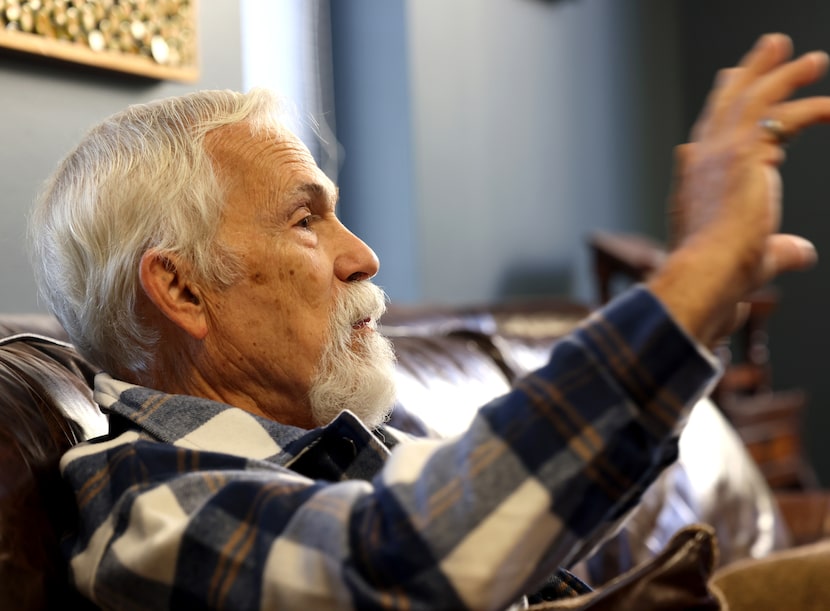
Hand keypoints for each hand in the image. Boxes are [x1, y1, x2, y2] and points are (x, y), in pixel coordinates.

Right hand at [651, 33, 829, 345]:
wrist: (704, 273)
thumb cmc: (720, 276)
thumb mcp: (756, 256)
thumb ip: (781, 249)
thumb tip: (803, 252)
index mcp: (694, 180)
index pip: (710, 131)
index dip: (725, 104)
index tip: (733, 80)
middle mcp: (701, 159)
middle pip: (728, 103)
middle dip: (752, 72)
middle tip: (772, 47)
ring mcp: (719, 152)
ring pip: (754, 99)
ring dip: (785, 74)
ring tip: (813, 60)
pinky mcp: (746, 152)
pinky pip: (786, 118)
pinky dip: (814, 109)